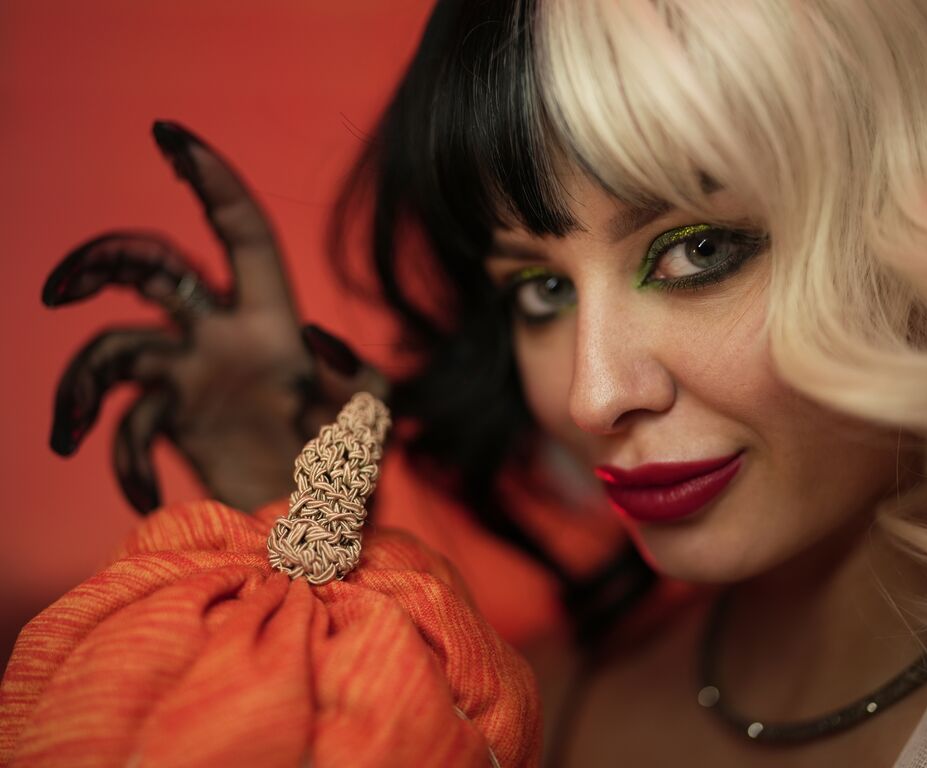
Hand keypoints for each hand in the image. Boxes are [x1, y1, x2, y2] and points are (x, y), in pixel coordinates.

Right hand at [43, 121, 387, 513]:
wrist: (317, 538)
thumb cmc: (348, 472)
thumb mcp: (370, 419)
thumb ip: (355, 376)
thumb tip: (314, 335)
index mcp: (272, 321)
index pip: (240, 234)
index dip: (210, 182)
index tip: (168, 134)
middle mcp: (224, 339)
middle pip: (153, 270)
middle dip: (105, 263)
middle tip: (62, 290)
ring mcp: (192, 381)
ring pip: (113, 348)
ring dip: (81, 386)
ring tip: (70, 430)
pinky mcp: (172, 427)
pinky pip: (127, 427)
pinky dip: (125, 464)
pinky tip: (149, 499)